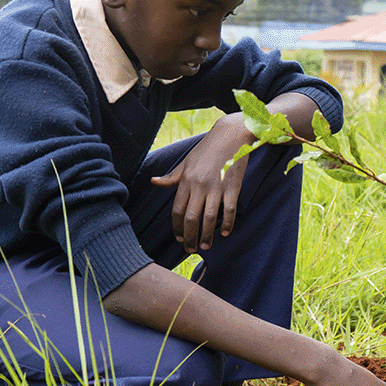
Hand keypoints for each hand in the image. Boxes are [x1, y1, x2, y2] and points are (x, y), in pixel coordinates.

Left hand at [151, 115, 250, 252]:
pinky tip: (224, 233)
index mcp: (186, 180)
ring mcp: (216, 186)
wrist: (230, 135)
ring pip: (208, 218)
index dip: (176, 228)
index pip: (177, 210)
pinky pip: (229, 210)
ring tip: (206, 246)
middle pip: (190, 218)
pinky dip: (226, 224)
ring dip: (207, 235)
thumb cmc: (207, 149)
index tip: (179, 239)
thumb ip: (172, 177)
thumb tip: (154, 182)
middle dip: (189, 237)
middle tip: (190, 249)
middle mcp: (198, 185)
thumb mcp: (186, 162)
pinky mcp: (232, 186)